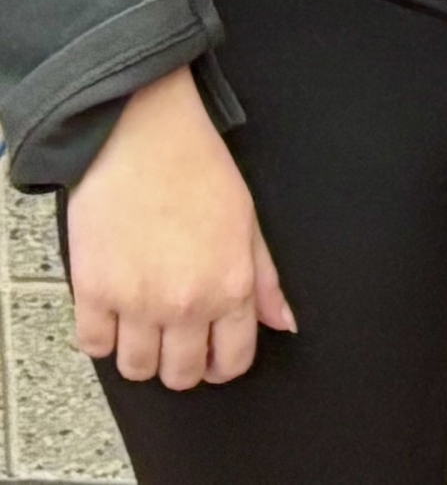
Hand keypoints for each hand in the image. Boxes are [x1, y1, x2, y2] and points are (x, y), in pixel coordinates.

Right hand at [65, 65, 294, 387]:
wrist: (144, 138)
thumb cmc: (199, 169)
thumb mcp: (250, 221)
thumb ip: (267, 280)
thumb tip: (284, 322)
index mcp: (231, 286)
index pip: (232, 360)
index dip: (225, 364)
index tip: (215, 355)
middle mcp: (185, 303)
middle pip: (182, 376)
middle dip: (184, 364)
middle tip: (180, 339)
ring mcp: (136, 303)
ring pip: (138, 370)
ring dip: (143, 356)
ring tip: (146, 325)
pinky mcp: (94, 294)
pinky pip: (94, 347)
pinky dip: (103, 338)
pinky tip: (115, 312)